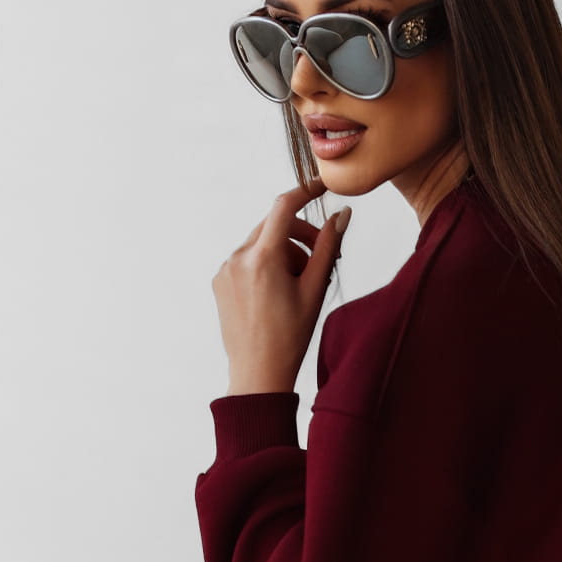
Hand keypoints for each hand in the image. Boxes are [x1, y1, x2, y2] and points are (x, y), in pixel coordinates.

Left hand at [212, 180, 350, 394]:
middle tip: (320, 260)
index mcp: (263, 258)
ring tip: (297, 286)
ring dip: (283, 253)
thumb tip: (343, 213)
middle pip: (274, 225)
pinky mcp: (219, 281)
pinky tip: (276, 294)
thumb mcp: (315, 289)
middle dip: (300, 236)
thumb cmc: (290, 337)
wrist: (257, 374)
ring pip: (261, 243)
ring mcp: (225, 269)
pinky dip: (265, 265)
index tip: (321, 187)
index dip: (305, 191)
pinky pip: (246, 259)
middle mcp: (238, 258)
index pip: (284, 206)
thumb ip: (329, 247)